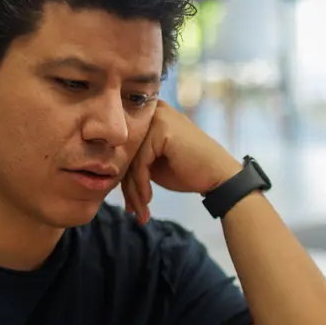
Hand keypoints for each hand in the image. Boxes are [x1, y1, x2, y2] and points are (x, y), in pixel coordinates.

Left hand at [121, 100, 240, 222]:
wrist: (219, 176)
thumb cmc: (189, 171)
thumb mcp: (154, 165)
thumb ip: (134, 161)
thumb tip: (106, 173)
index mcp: (149, 116)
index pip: (126, 149)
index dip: (125, 178)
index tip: (129, 204)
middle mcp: (151, 112)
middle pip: (127, 154)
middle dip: (128, 188)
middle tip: (133, 211)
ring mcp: (157, 118)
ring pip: (131, 161)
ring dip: (135, 192)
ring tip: (140, 212)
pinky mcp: (161, 129)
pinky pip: (140, 163)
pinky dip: (142, 186)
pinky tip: (148, 201)